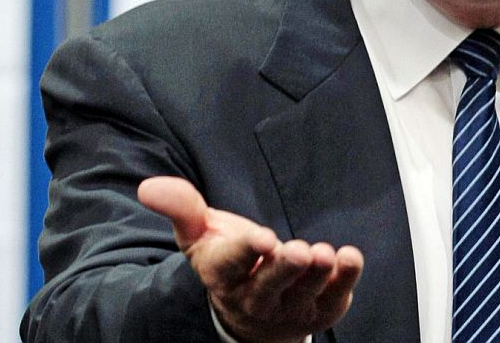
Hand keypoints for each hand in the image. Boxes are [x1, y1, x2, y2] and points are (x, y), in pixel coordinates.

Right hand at [138, 176, 363, 342]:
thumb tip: (149, 186)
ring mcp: (290, 308)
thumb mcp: (201, 235)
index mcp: (223, 276)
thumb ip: (182, 208)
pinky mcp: (320, 310)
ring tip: (323, 253)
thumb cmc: (229, 262)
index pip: (231, 265)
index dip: (245, 251)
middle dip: (283, 268)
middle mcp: (255, 298)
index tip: (261, 236)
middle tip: (297, 250)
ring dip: (316, 275)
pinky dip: (345, 280)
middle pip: (269, 285)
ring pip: (303, 294)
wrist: (252, 313)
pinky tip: (350, 258)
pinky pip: (334, 298)